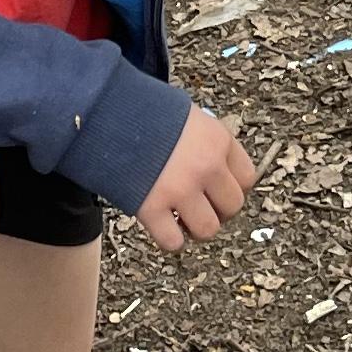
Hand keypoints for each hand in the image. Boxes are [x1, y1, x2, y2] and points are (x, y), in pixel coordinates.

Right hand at [133, 102, 256, 249]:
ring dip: (195, 228)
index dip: (233, 187)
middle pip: (232, 207)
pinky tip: (162, 226)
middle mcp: (205, 166)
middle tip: (199, 206)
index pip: (247, 178)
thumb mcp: (188, 116)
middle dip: (217, 211)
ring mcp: (179, 189)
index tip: (219, 190)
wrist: (104, 110)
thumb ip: (207, 141)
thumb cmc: (145, 111)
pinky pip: (173, 241)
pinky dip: (169, 239)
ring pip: (208, 230)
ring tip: (181, 219)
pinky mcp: (151, 207)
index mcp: (217, 140)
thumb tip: (217, 166)